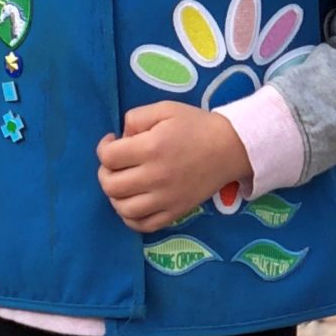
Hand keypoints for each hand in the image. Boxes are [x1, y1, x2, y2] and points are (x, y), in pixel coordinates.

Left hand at [96, 102, 247, 233]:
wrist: (231, 147)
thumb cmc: (196, 126)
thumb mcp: (165, 109)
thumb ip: (135, 118)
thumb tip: (119, 139)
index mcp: (152, 148)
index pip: (108, 157)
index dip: (104, 148)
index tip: (113, 142)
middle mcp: (156, 176)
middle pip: (111, 185)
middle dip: (106, 172)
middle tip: (116, 164)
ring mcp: (166, 199)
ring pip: (123, 209)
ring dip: (115, 196)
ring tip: (124, 184)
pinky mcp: (176, 212)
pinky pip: (143, 226)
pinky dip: (131, 218)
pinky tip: (133, 203)